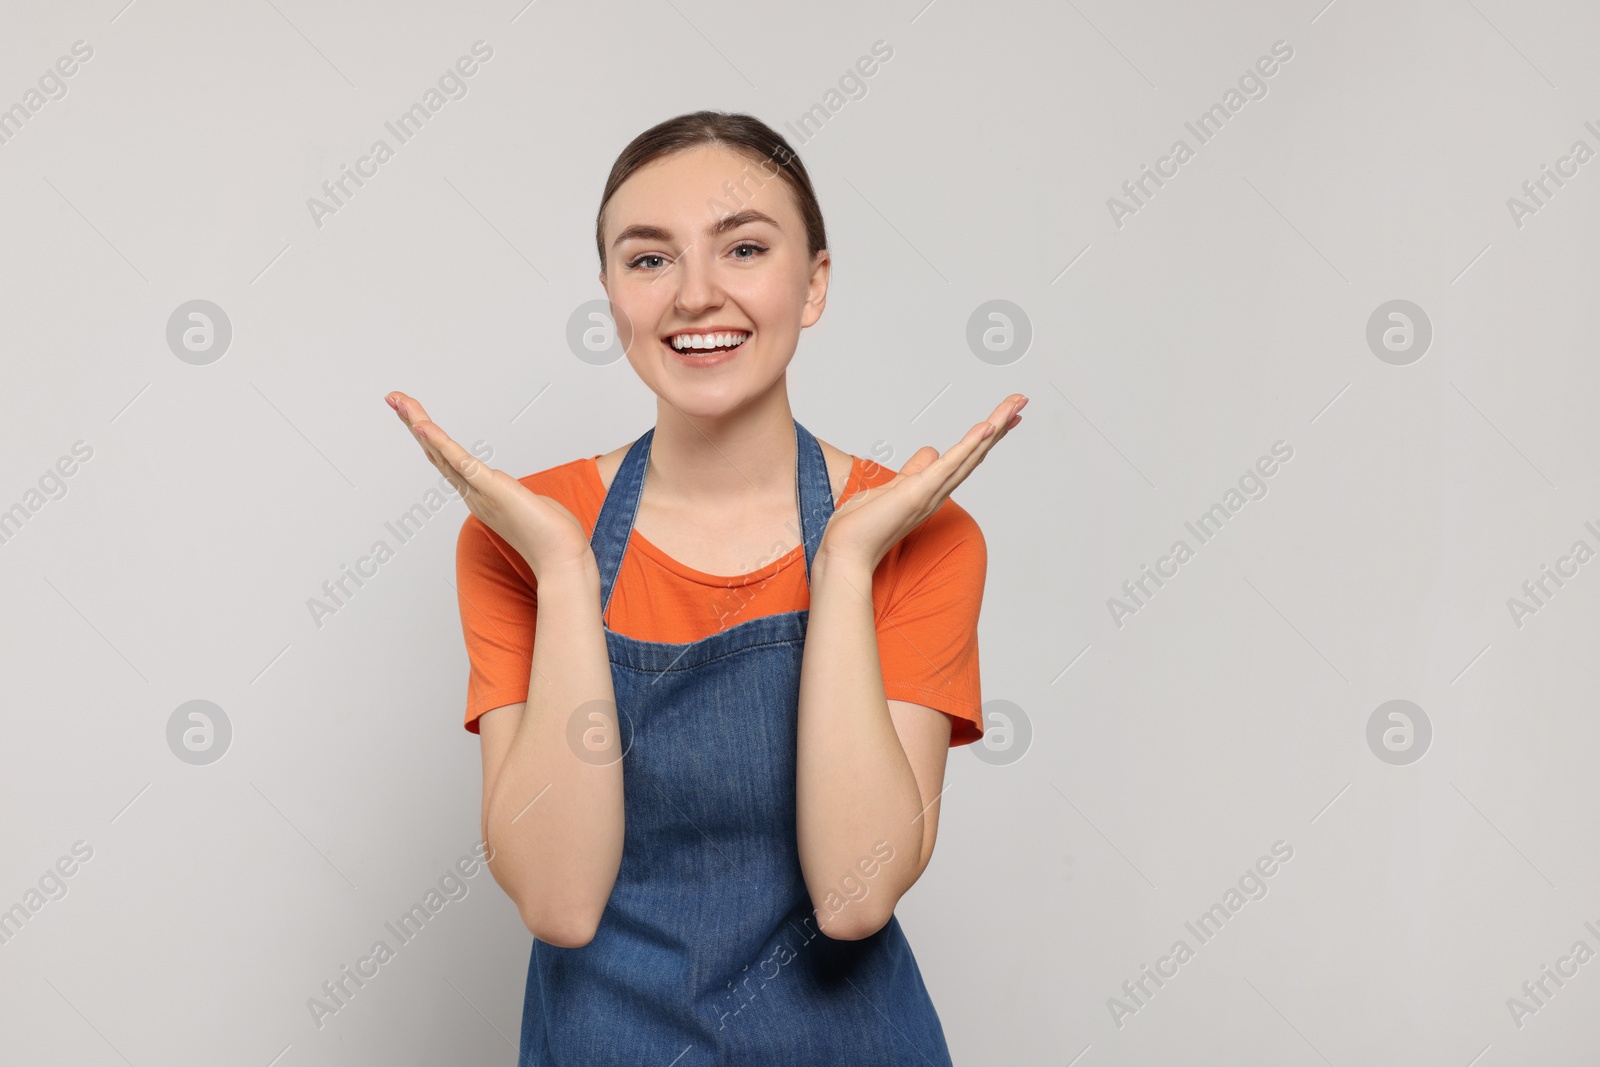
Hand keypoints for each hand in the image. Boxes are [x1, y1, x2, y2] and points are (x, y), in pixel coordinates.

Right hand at [386, 391, 594, 576]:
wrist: (560, 560)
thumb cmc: (550, 538)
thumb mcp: (529, 508)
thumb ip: (517, 498)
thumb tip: (519, 494)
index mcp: (479, 495)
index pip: (449, 460)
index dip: (430, 439)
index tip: (415, 418)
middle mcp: (472, 493)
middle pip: (436, 453)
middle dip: (414, 423)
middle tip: (394, 399)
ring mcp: (479, 492)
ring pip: (441, 453)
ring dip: (419, 424)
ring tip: (400, 402)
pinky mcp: (491, 489)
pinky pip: (460, 463)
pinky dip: (440, 444)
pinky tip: (424, 427)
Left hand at [819, 393, 1026, 572]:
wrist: (846, 553)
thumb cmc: (862, 527)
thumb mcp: (892, 488)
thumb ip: (914, 470)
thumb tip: (929, 451)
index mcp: (931, 489)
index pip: (965, 458)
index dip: (985, 437)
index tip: (1002, 418)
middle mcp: (938, 492)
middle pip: (976, 453)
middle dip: (999, 425)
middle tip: (1020, 401)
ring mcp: (931, 493)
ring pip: (970, 455)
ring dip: (994, 428)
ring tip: (1014, 406)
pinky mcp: (919, 493)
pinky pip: (950, 466)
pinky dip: (969, 446)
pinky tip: (986, 428)